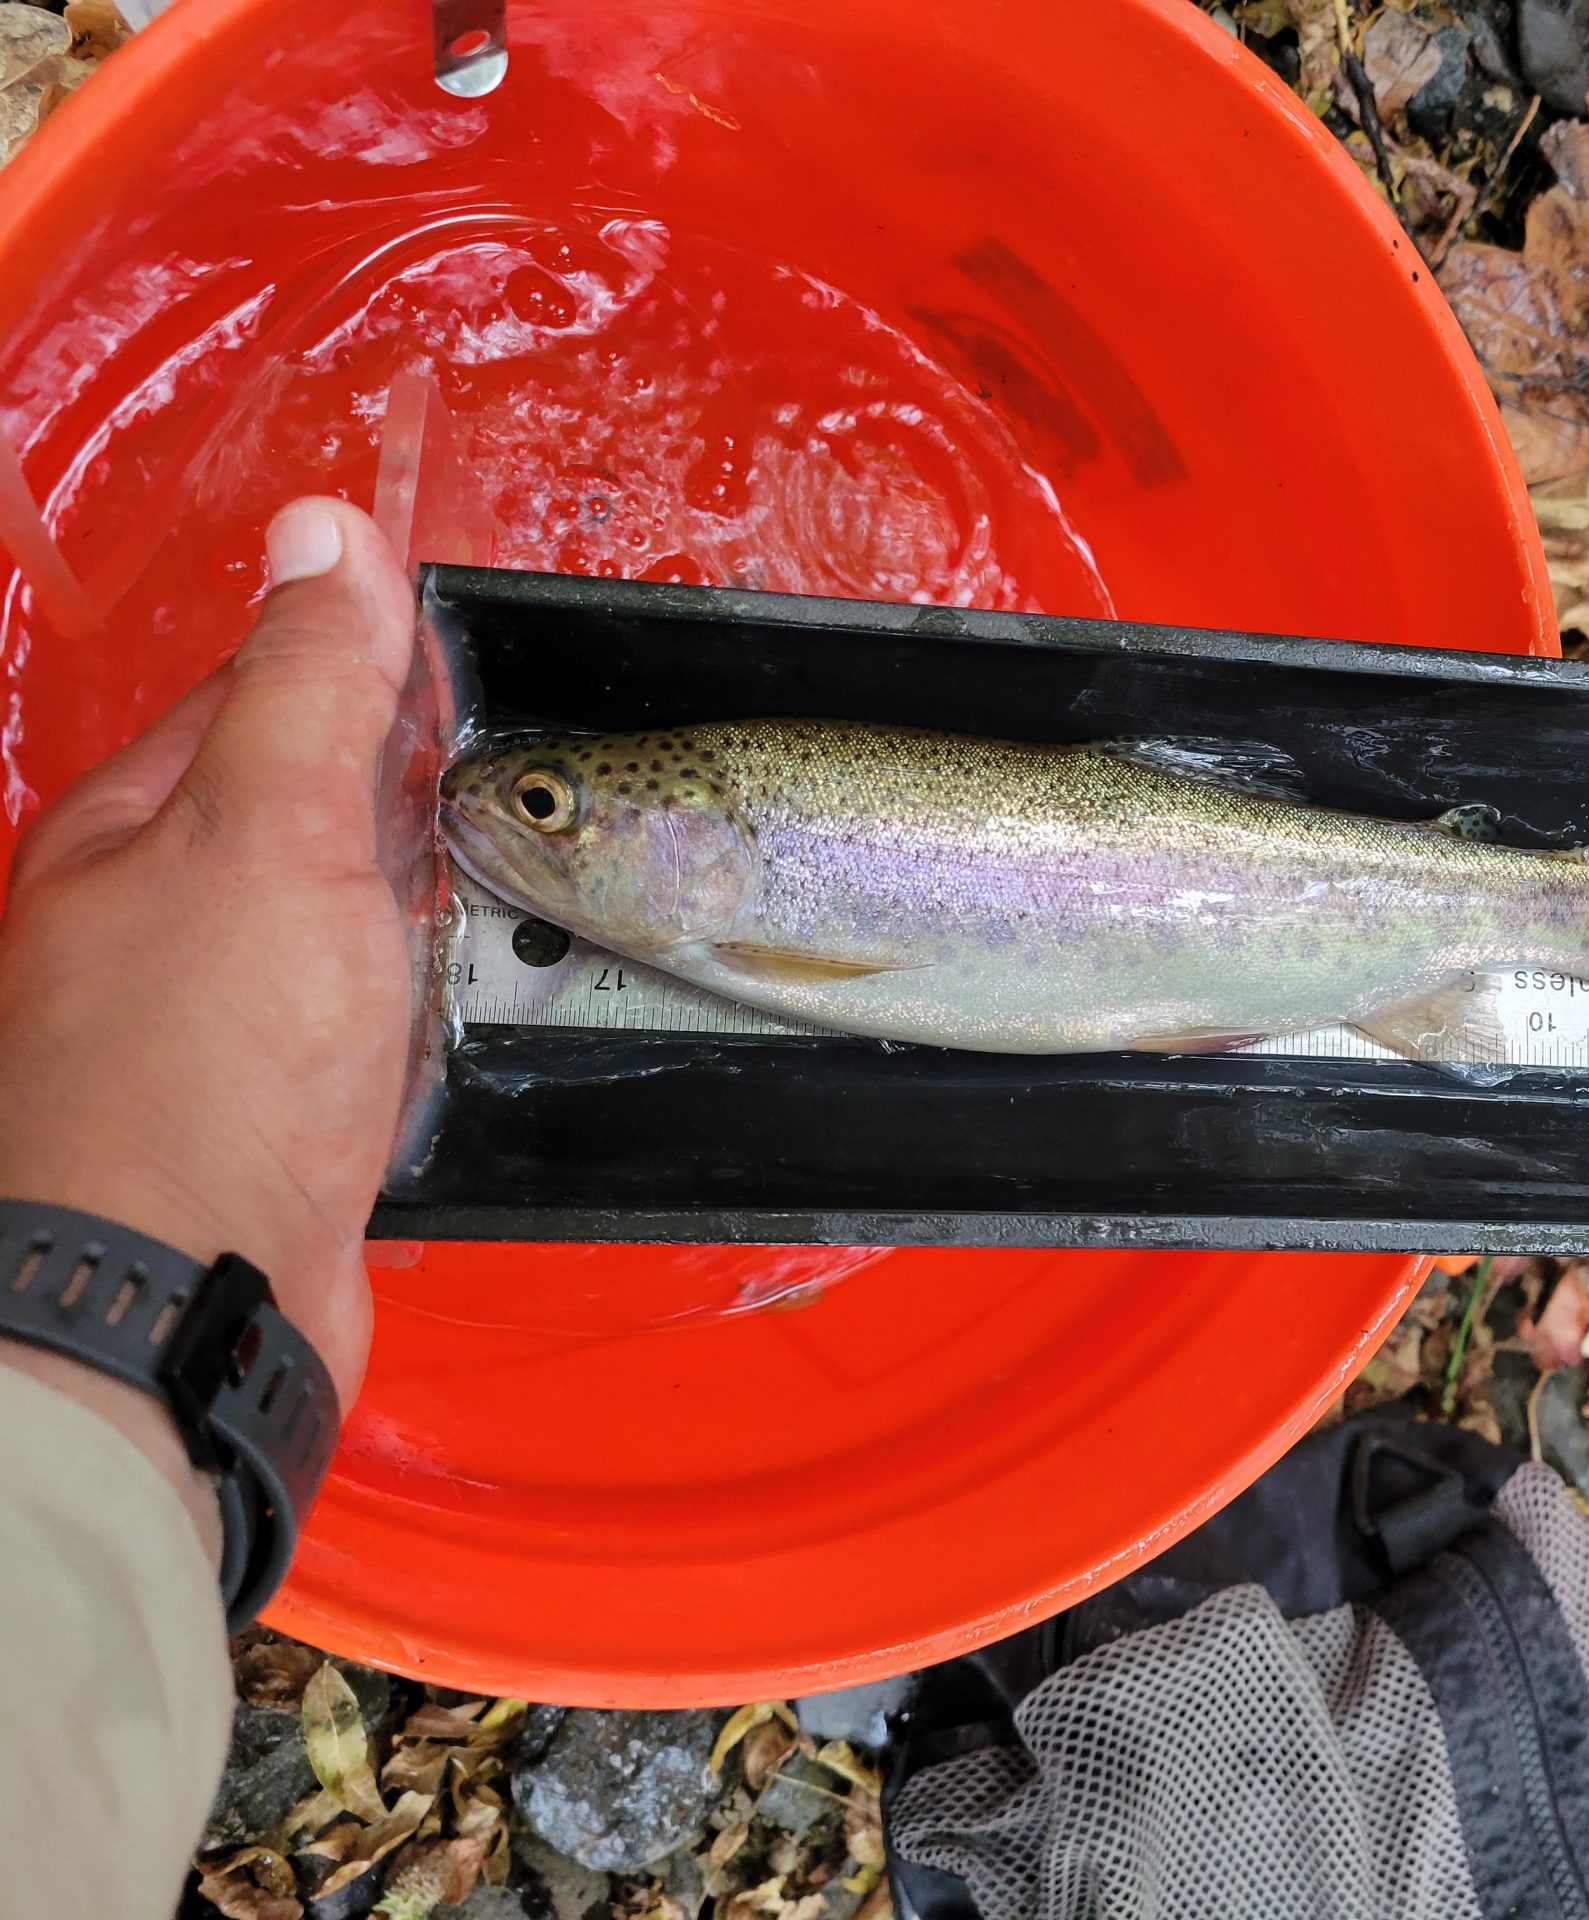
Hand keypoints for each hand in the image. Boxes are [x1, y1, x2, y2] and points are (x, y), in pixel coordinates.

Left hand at [0, 498, 419, 1420]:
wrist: (191, 1300)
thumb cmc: (208, 1069)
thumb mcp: (278, 829)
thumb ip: (313, 685)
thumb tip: (328, 533)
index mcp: (133, 830)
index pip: (260, 696)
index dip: (364, 675)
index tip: (455, 683)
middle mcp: (156, 924)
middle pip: (308, 816)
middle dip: (406, 808)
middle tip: (487, 814)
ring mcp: (211, 1027)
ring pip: (342, 928)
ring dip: (418, 919)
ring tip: (482, 921)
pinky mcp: (272, 1120)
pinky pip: (361, 1029)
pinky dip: (413, 1015)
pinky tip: (447, 1023)